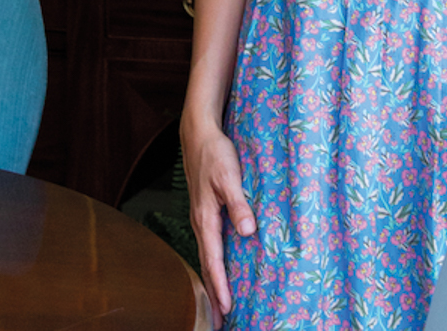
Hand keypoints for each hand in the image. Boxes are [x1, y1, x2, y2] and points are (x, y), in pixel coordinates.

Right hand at [181, 118, 256, 328]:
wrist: (198, 135)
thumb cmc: (215, 154)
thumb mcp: (229, 176)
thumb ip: (238, 204)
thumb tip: (247, 231)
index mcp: (205, 219)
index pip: (213, 260)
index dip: (220, 286)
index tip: (226, 309)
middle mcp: (200, 223)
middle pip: (206, 265)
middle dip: (212, 294)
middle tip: (218, 321)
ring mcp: (201, 218)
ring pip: (206, 257)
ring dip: (212, 281)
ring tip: (218, 305)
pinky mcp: (204, 212)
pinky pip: (208, 245)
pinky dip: (212, 263)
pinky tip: (219, 268)